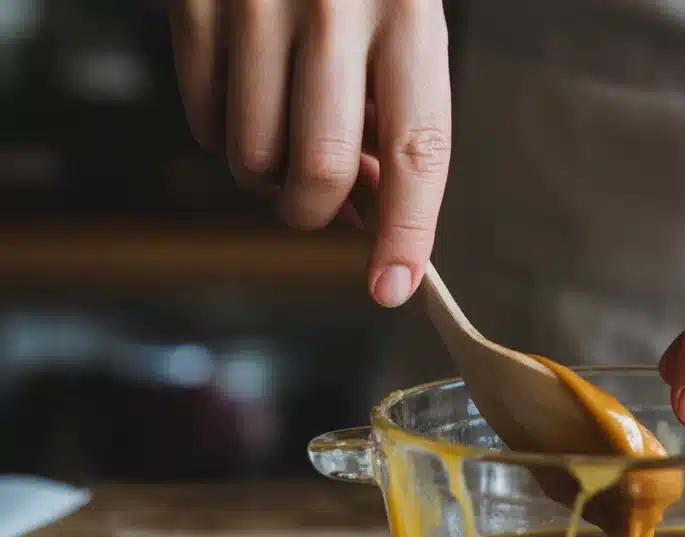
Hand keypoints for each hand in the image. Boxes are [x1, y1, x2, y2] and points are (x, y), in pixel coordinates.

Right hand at [167, 0, 450, 306]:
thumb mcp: (403, 21)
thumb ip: (394, 113)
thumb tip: (370, 213)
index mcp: (409, 14)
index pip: (418, 152)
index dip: (407, 232)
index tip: (395, 287)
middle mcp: (334, 10)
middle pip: (321, 171)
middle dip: (320, 211)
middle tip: (327, 202)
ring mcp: (254, 6)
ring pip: (254, 160)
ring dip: (270, 179)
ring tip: (289, 135)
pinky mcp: (193, 5)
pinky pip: (204, 125)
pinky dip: (227, 139)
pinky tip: (251, 100)